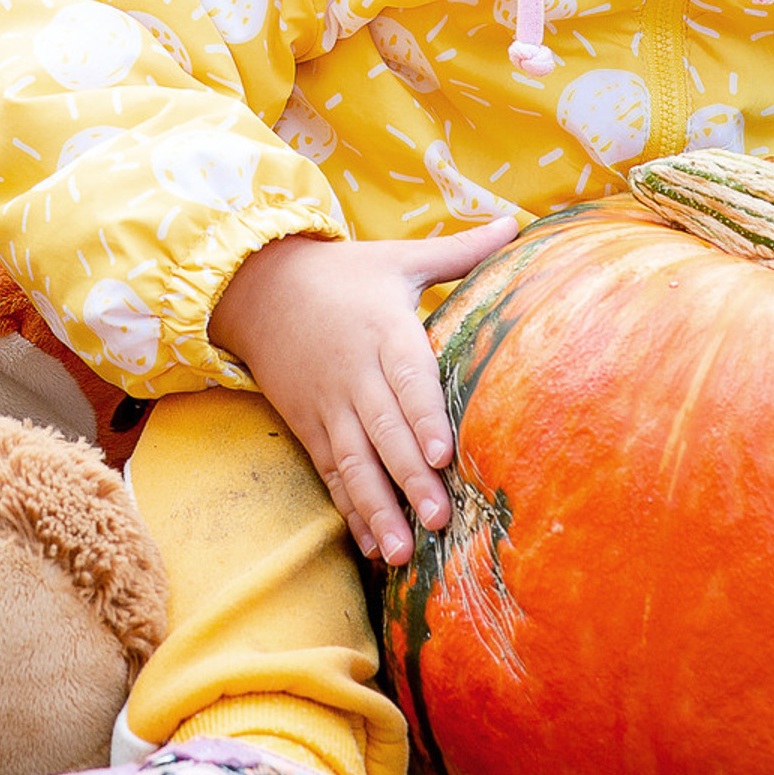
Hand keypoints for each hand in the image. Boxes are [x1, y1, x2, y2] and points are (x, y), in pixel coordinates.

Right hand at [208, 223, 517, 564]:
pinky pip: (330, 472)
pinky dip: (350, 509)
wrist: (256, 284)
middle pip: (382, 429)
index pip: (405, 376)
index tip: (443, 452)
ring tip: (403, 551)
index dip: (423, 414)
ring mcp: (326, 403)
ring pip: (353, 461)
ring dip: (377, 507)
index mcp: (382, 329)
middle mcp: (353, 372)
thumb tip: (517, 223)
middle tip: (438, 518)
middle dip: (409, 477)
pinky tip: (373, 546)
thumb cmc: (343, 273)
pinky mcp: (307, 424)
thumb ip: (460, 252)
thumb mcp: (397, 258)